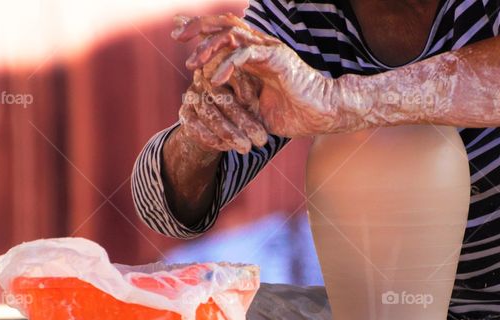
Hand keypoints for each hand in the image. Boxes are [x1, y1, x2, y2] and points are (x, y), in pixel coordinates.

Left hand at [176, 14, 367, 137]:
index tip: (179, 35)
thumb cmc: (295, 115)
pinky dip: (226, 65)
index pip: (224, 32)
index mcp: (256, 55)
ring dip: (208, 46)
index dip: (201, 30)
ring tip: (193, 64)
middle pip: (224, 23)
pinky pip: (244, 53)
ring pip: (231, 34)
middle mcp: (262, 47)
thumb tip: (213, 99)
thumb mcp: (255, 107)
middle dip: (197, 27)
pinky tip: (215, 80)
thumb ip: (237, 97)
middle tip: (176, 36)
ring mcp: (269, 50)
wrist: (322, 116)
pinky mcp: (276, 57)